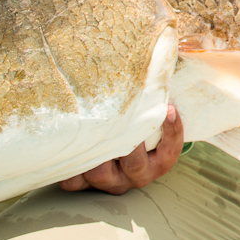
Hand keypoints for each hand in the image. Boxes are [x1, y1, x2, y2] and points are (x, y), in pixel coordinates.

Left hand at [58, 105, 183, 194]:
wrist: (113, 148)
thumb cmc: (135, 125)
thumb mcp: (150, 115)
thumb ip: (155, 97)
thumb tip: (165, 55)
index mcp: (158, 162)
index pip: (170, 150)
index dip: (173, 131)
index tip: (170, 108)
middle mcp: (135, 175)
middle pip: (135, 166)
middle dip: (128, 143)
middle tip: (121, 119)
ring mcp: (110, 181)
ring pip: (101, 174)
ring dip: (93, 153)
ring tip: (86, 128)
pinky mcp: (84, 185)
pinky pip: (73, 181)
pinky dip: (68, 166)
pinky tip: (66, 145)